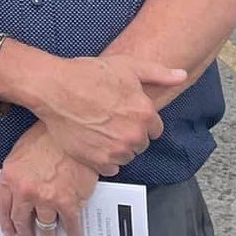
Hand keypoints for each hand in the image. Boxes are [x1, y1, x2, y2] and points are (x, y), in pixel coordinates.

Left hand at [0, 124, 97, 235]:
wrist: (68, 132)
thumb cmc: (46, 137)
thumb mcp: (21, 152)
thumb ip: (17, 174)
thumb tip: (19, 192)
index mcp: (10, 178)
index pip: (3, 206)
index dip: (6, 222)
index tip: (10, 231)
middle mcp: (25, 191)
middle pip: (22, 220)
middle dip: (25, 234)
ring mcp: (46, 199)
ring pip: (45, 226)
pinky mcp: (68, 202)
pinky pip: (70, 224)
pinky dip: (73, 233)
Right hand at [30, 53, 184, 175]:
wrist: (53, 88)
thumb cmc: (86, 74)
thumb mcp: (126, 66)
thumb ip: (158, 73)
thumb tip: (181, 75)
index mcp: (145, 114)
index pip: (154, 129)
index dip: (139, 120)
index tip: (123, 114)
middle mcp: (134, 135)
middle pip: (140, 144)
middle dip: (128, 134)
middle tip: (108, 121)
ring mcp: (116, 150)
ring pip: (126, 157)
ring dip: (116, 148)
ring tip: (99, 131)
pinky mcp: (97, 160)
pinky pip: (110, 169)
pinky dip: (103, 160)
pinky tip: (92, 142)